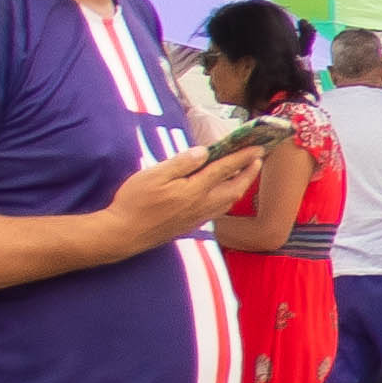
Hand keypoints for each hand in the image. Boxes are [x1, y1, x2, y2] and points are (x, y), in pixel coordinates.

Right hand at [103, 147, 244, 250]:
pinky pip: (219, 211)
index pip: (224, 170)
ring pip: (229, 202)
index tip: (257, 148)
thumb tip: (204, 152)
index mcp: (194, 190)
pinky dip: (228, 199)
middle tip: (257, 159)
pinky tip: (223, 194)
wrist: (124, 234)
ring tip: (245, 174)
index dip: (242, 158)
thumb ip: (181, 163)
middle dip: (249, 173)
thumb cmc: (135, 202)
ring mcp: (198, 217)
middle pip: (235, 188)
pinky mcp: (192, 225)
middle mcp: (202, 205)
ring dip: (241, 186)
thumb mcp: (154, 175)